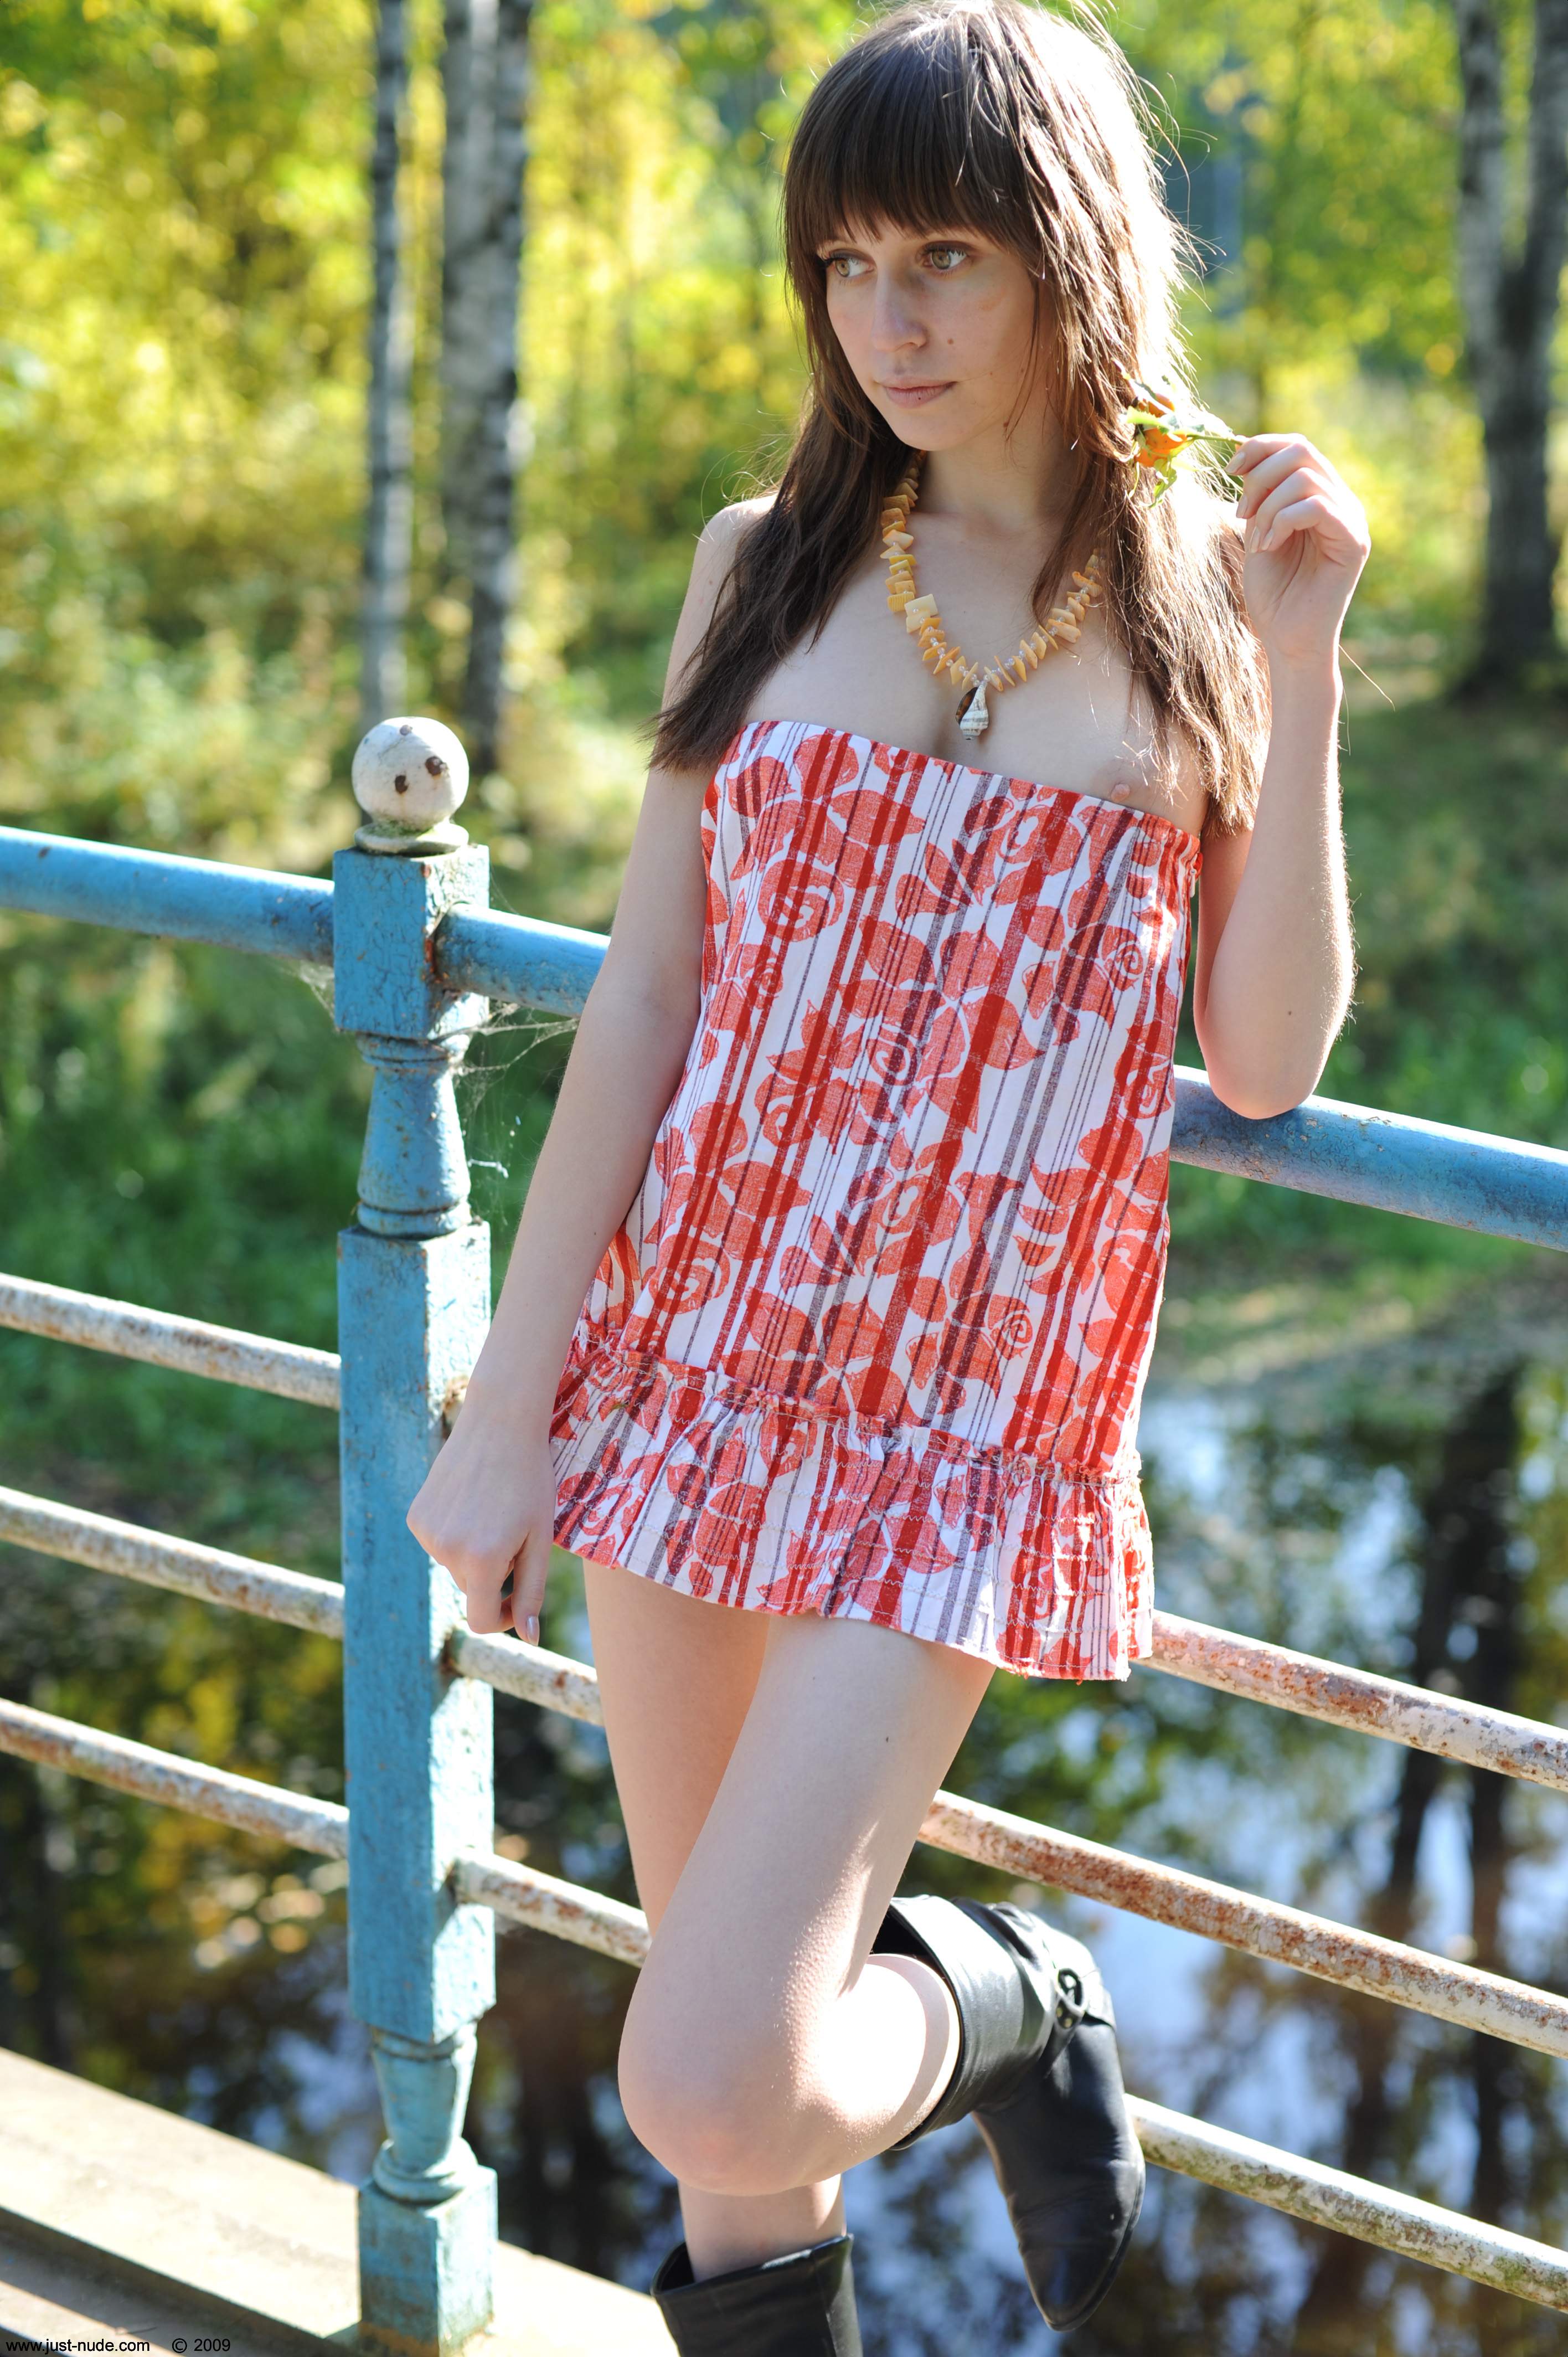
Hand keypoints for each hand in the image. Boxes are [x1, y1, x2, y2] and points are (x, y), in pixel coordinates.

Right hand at [405, 1400, 557, 1642]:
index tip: (521, 1596)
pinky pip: (439, 1541)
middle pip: (472, 1589)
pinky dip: (457, 1533)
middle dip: (496, 1574)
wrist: (501, 1421)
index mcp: (482, 1560)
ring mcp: (426, 1532)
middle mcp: (446, 1551)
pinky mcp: (415, 1516)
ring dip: (476, 1552)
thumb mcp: (541, 1537)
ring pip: (455, 1565)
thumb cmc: (531, 1479)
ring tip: (496, 1510)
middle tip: (516, 1532)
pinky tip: (473, 1500)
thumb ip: (533, 1590)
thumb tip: (528, 1636)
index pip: (482, 1620)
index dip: (506, 1616)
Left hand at [1231, 434, 1369, 669]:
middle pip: (1302, 451)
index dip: (1260, 447)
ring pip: (1305, 478)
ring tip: (1257, 541)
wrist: (1287, 641)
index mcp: (1322, 495)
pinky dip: (1282, 521)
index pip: (1297, 446)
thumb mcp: (1257, 532)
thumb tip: (1246, 454)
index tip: (1229, 470)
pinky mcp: (1353, 542)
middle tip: (1240, 514)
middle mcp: (1342, 501)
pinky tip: (1269, 547)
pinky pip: (1316, 507)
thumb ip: (1259, 496)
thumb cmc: (1273, 593)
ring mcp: (1352, 520)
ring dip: (1267, 507)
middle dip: (1259, 477)